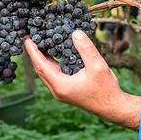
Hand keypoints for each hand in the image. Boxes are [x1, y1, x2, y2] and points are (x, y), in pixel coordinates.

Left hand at [25, 30, 140, 129]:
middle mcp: (57, 90)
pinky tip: (56, 53)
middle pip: (40, 69)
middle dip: (35, 53)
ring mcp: (61, 91)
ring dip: (43, 58)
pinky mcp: (67, 90)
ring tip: (41, 42)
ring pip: (47, 72)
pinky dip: (52, 63)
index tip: (26, 39)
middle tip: (31, 37)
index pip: (41, 65)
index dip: (33, 51)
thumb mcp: (98, 66)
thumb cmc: (106, 89)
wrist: (114, 107)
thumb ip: (86, 48)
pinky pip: (54, 74)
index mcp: (60, 85)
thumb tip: (75, 32)